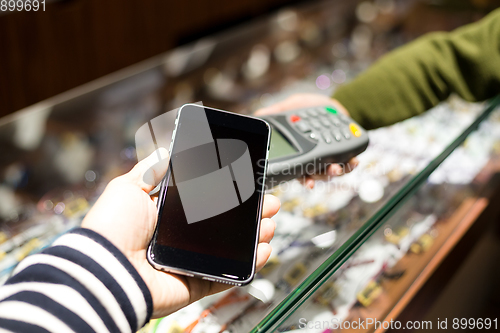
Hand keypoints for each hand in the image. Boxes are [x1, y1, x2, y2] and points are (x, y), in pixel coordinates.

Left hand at [82, 148, 279, 317]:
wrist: (106, 268)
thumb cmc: (112, 227)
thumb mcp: (129, 187)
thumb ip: (151, 169)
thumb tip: (166, 150)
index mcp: (168, 215)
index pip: (208, 201)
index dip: (230, 192)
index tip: (248, 182)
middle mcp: (182, 238)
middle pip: (225, 224)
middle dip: (250, 213)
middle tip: (268, 203)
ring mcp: (191, 260)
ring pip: (232, 248)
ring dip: (255, 236)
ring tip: (269, 223)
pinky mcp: (196, 281)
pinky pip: (228, 275)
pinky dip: (249, 265)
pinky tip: (263, 249)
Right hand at [255, 93, 358, 187]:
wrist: (332, 103)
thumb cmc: (309, 107)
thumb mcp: (292, 105)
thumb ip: (278, 111)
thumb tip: (258, 114)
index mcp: (299, 151)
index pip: (298, 170)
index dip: (303, 179)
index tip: (307, 182)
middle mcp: (313, 159)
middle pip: (316, 175)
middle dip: (322, 176)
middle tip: (329, 171)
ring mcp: (328, 158)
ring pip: (331, 172)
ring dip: (337, 172)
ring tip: (340, 167)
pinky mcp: (342, 154)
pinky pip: (346, 164)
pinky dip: (351, 164)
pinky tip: (354, 160)